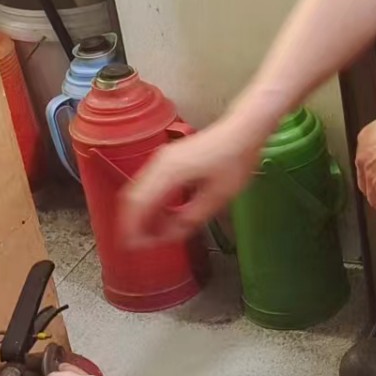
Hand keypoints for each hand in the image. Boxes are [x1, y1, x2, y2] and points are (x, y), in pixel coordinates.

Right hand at [120, 117, 263, 247]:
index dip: (133, 228)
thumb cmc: (235, 160)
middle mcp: (159, 163)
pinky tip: (159, 214)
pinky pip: (148, 183)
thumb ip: (191, 218)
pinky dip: (148, 201)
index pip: (139, 204)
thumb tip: (170, 235)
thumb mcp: (218, 197)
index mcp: (170, 172)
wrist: (242, 129)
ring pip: (138, 190)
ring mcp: (161, 159)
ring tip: (150, 232)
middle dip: (133, 223)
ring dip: (140, 212)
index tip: (135, 246)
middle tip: (140, 243)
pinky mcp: (168, 158)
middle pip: (133, 198)